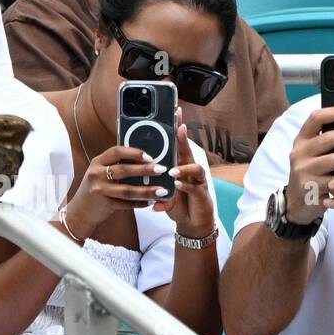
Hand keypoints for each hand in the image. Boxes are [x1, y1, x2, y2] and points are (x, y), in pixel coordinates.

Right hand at [62, 144, 167, 235]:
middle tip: (161, 169)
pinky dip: (139, 203)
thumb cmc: (95, 189)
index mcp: (97, 162)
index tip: (149, 156)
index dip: (134, 152)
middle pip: (124, 170)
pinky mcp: (104, 204)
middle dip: (145, 169)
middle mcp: (96, 174)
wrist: (79, 212)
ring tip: (162, 190)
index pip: (116, 151)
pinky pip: (126, 204)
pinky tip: (150, 202)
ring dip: (147, 190)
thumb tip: (144, 161)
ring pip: (127, 190)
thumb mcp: (100, 173)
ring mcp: (99, 190)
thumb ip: (116, 166)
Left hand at [155, 111, 214, 235]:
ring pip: (195, 168)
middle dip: (184, 138)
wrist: (191, 222)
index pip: (177, 143)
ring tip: (172, 172)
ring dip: (183, 168)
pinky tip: (176, 186)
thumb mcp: (162, 186)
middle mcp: (189, 169)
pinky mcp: (201, 194)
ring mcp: (197, 181)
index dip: (177, 127)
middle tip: (179, 128)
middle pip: (188, 149)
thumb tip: (132, 167)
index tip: (174, 112)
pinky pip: (195, 188)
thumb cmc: (177, 201)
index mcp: (179, 164)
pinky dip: (185, 186)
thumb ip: (151, 177)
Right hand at [283, 106, 333, 224]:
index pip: (315, 118)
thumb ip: (330, 142)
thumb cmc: (314, 172)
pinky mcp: (310, 187)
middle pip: (327, 139)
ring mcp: (303, 170)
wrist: (298, 202)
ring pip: (332, 160)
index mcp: (301, 140)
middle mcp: (299, 153)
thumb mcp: (315, 154)